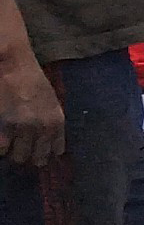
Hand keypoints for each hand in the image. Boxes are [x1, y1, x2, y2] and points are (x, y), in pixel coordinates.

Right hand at [0, 50, 58, 170]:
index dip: (45, 152)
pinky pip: (2, 149)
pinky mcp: (5, 127)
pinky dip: (2, 147)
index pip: (56, 150)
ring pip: (19, 157)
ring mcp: (23, 128)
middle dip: (29, 156)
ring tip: (10, 142)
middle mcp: (43, 128)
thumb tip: (50, 144)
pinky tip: (2, 138)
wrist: (13, 65)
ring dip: (13, 152)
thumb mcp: (51, 101)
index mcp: (57, 121)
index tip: (38, 152)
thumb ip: (51, 122)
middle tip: (20, 149)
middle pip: (37, 159)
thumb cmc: (31, 79)